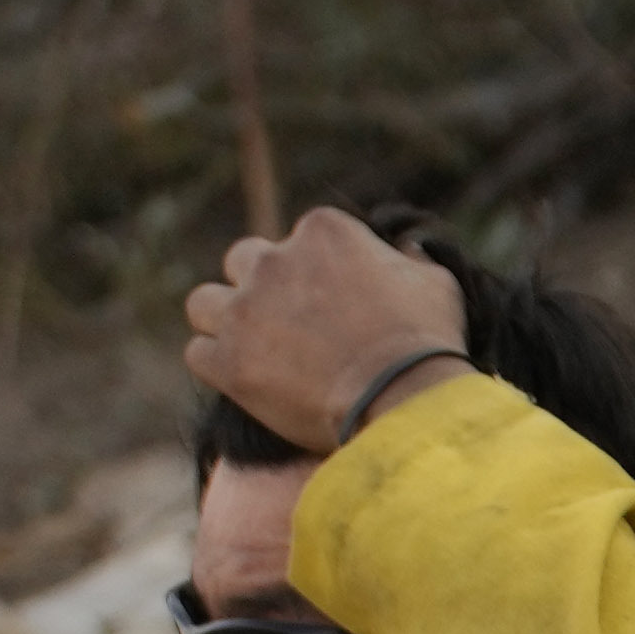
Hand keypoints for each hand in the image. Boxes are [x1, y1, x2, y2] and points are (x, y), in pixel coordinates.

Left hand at [188, 207, 476, 456]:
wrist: (405, 401)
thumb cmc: (427, 343)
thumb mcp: (435, 283)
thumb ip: (408, 260)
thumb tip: (403, 251)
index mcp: (323, 231)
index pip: (301, 241)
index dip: (314, 274)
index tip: (331, 304)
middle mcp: (275, 260)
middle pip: (243, 262)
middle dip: (259, 289)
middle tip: (285, 326)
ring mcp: (245, 310)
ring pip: (205, 303)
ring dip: (224, 323)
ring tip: (251, 351)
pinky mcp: (228, 361)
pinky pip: (199, 353)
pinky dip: (218, 367)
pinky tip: (244, 382)